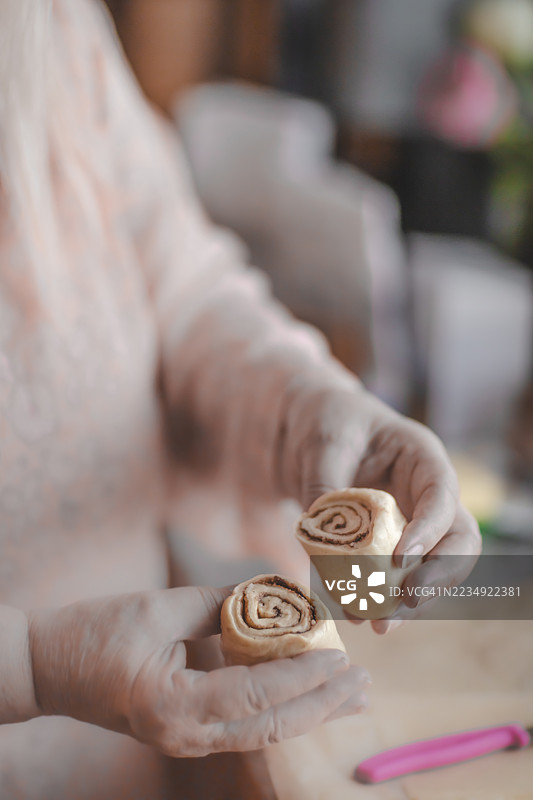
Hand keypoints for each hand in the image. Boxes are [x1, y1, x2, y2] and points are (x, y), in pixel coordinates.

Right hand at [29, 586, 368, 755]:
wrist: (48, 666)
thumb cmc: (93, 632)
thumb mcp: (159, 608)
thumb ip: (221, 605)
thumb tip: (275, 597)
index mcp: (173, 706)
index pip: (255, 696)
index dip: (302, 675)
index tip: (341, 656)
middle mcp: (185, 735)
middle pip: (270, 726)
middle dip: (322, 704)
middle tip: (365, 683)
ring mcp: (186, 739)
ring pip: (264, 731)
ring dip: (310, 710)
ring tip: (353, 696)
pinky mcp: (188, 729)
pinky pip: (246, 724)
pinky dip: (282, 707)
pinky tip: (308, 694)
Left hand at [281, 386, 481, 630]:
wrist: (308, 423)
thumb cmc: (325, 419)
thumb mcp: (323, 443)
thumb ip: (325, 488)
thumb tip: (322, 545)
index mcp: (420, 456)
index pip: (441, 496)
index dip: (429, 532)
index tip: (402, 561)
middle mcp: (425, 492)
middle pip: (456, 541)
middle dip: (436, 577)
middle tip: (405, 604)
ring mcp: (411, 519)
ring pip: (431, 567)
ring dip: (409, 599)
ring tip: (378, 625)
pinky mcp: (388, 542)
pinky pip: (393, 574)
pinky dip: (378, 598)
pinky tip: (355, 615)